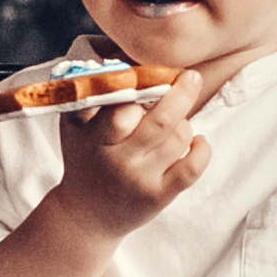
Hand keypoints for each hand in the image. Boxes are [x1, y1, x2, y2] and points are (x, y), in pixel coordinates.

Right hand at [48, 70, 209, 239]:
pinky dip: (202, 150)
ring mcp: (139, 179)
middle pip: (161, 120)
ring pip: (179, 139)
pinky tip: (197, 143)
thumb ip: (90, 94)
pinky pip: (191, 169)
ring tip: (177, 124)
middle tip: (191, 78)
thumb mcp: (74, 125)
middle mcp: (117, 158)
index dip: (145, 87)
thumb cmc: (85, 159)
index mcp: (95, 135)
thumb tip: (116, 62)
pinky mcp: (157, 197)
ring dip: (185, 124)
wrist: (85, 214)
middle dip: (181, 94)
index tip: (157, 74)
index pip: (125, 105)